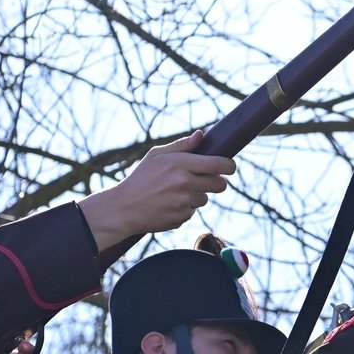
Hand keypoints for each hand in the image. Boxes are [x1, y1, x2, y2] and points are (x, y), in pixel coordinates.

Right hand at [78, 130, 235, 250]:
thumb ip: (181, 146)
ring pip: (205, 199)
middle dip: (217, 182)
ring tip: (175, 193)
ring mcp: (183, 203)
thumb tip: (202, 134)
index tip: (230, 167)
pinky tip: (168, 204)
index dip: (229, 166)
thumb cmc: (141, 178)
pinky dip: (185, 209)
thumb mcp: (156, 156)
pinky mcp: (181, 218)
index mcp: (179, 164)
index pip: (218, 165)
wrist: (123, 208)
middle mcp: (184, 184)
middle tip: (205, 180)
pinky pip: (192, 212)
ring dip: (196, 196)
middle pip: (220, 185)